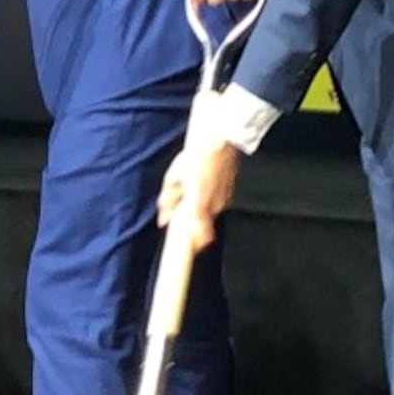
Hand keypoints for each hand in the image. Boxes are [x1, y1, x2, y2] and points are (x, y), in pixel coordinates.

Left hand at [157, 136, 239, 251]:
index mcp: (199, 203)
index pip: (200, 238)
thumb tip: (164, 217)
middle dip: (190, 226)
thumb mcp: (173, 176)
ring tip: (190, 193)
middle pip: (202, 229)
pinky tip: (201, 187)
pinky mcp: (229, 195)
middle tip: (178, 212)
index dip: (192, 249)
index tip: (183, 254)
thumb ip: (168, 200)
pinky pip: (216, 206)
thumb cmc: (197, 156)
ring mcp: (224, 201)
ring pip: (209, 217)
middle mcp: (214, 206)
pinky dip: (207, 203)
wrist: (222, 140)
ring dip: (198, 213)